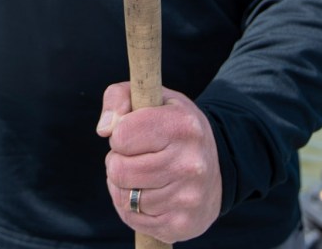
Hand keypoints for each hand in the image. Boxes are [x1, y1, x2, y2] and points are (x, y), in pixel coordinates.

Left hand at [97, 83, 221, 243]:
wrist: (217, 170)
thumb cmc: (174, 128)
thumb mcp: (154, 99)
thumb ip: (119, 97)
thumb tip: (104, 129)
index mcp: (183, 125)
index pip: (121, 134)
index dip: (119, 134)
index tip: (132, 134)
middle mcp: (189, 163)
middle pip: (118, 170)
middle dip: (117, 162)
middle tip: (132, 158)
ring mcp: (187, 197)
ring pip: (124, 197)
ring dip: (123, 187)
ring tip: (140, 176)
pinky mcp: (181, 224)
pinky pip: (132, 219)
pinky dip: (131, 209)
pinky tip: (147, 195)